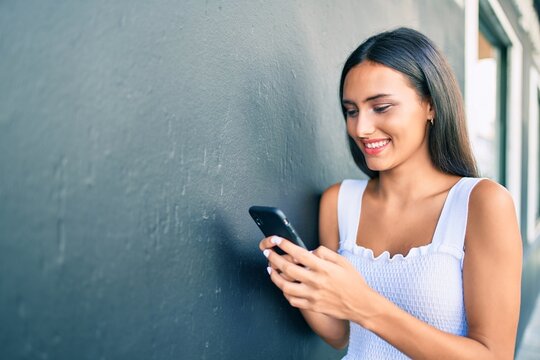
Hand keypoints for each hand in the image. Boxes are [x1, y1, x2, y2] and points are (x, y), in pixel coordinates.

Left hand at [259, 236, 373, 320]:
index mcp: (323, 267)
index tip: (276, 240)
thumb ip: (325, 253)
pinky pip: (292, 300)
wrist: (361, 304)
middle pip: (287, 268)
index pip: (299, 253)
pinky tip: (283, 286)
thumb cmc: (353, 282)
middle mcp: (316, 281)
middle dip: (273, 258)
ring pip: (285, 286)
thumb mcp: (342, 261)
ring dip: (274, 276)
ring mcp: (312, 295)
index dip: (285, 245)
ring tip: (270, 270)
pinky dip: (284, 292)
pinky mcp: (312, 306)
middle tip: (267, 253)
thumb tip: (310, 251)